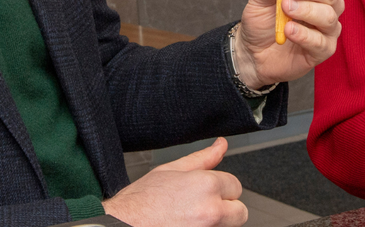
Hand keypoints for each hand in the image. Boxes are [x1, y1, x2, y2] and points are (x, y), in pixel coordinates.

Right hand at [102, 138, 246, 226]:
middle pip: (240, 211)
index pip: (236, 186)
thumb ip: (202, 158)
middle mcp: (211, 212)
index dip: (220, 186)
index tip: (204, 191)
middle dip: (225, 207)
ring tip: (190, 217)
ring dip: (216, 221)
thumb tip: (221, 146)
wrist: (124, 225)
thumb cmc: (141, 202)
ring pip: (228, 225)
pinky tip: (186, 224)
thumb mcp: (170, 170)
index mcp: (207, 186)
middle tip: (200, 206)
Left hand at [232, 0, 342, 87]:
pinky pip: (321, 42)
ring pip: (328, 16)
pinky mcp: (323, 50)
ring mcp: (327, 28)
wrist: (252, 52)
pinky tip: (289, 30)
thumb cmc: (262, 22)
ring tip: (286, 8)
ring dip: (306, 10)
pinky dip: (304, 34)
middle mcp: (326, 5)